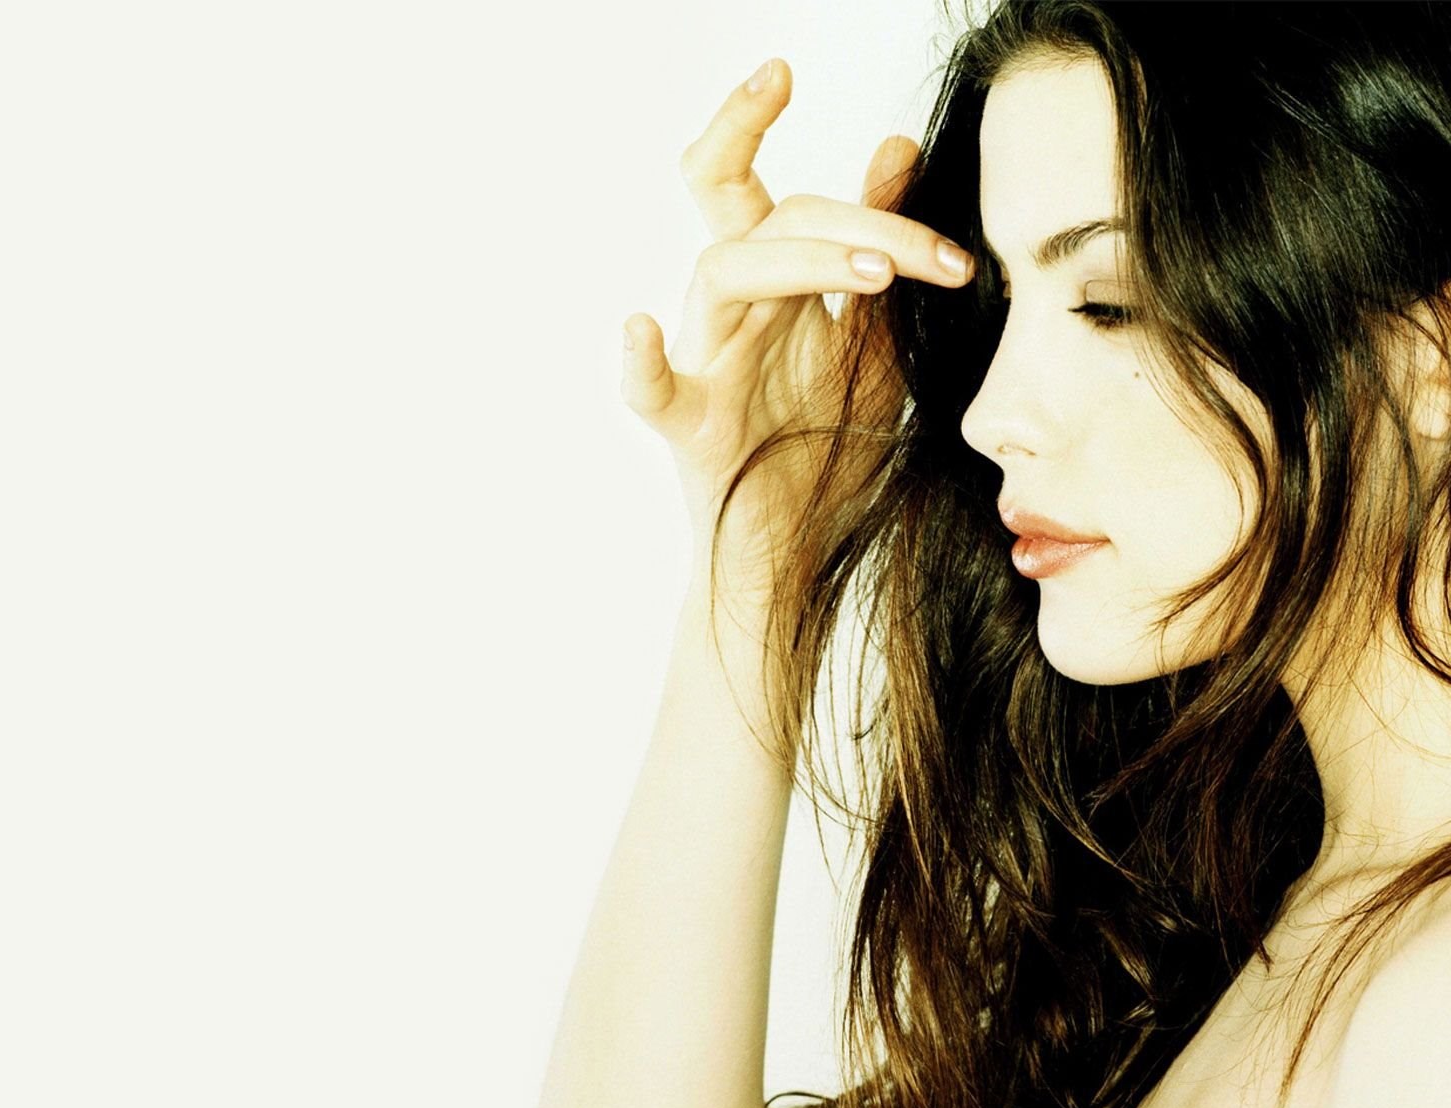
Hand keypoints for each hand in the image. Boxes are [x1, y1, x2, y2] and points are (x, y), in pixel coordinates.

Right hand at [620, 56, 974, 598]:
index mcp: (778, 288)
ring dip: (800, 262)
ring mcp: (707, 365)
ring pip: (722, 274)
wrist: (806, 549)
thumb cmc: (829, 449)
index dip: (780, 138)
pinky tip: (640, 327)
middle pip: (756, 219)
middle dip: (846, 215)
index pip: (774, 195)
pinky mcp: (691, 427)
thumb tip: (898, 145)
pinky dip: (640, 360)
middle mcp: (735, 312)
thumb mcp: (874, 341)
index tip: (832, 100)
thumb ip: (882, 251)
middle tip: (925, 252)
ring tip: (878, 279)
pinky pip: (651, 391)